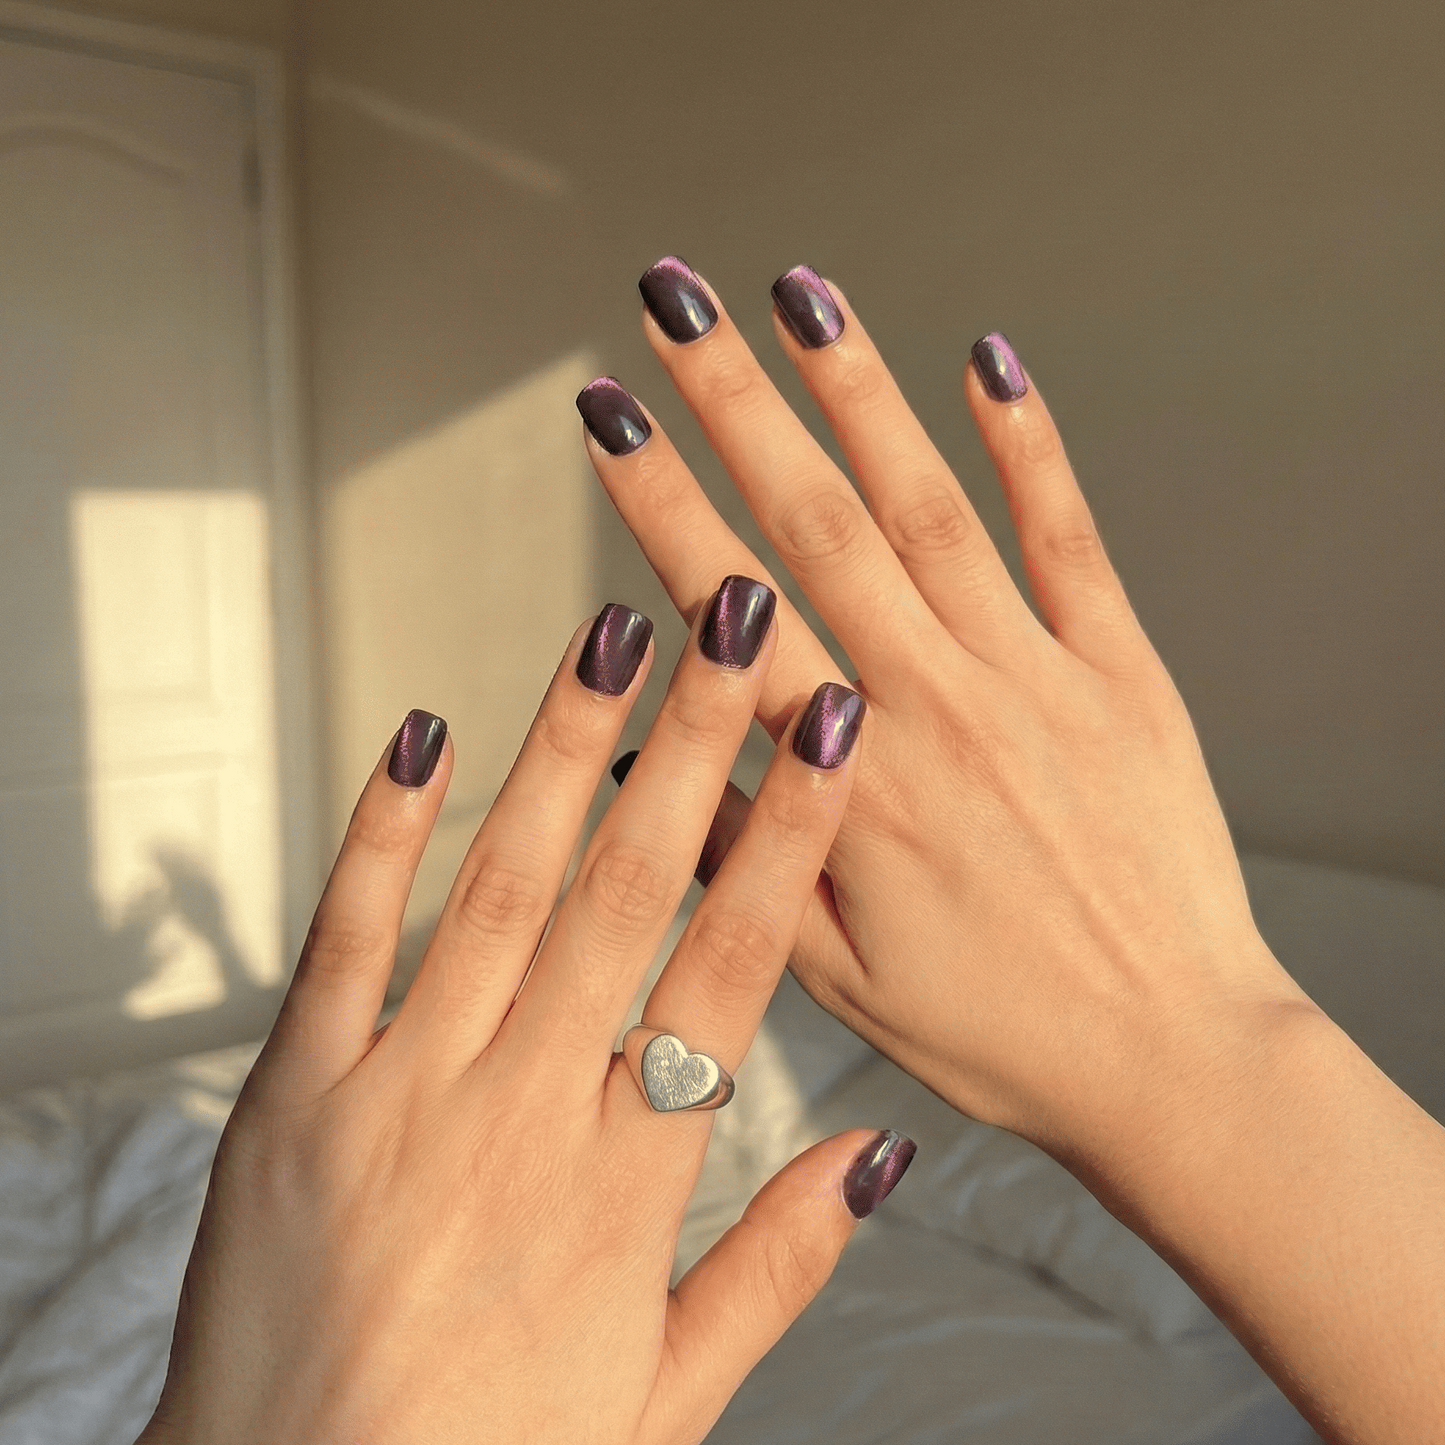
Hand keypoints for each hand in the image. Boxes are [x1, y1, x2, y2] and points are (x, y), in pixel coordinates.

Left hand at [139, 589, 909, 1444]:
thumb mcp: (666, 1401)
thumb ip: (775, 1269)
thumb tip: (877, 1158)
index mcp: (626, 1188)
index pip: (732, 972)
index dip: (788, 842)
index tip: (830, 738)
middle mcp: (521, 1116)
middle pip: (627, 894)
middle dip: (692, 745)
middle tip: (735, 625)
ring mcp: (401, 1093)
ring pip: (502, 889)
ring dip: (561, 752)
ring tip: (611, 639)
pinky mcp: (295, 1095)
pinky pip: (346, 938)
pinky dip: (384, 830)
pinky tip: (420, 734)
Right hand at [585, 261, 1303, 1159]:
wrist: (1172, 1058)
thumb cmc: (1000, 1030)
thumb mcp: (834, 977)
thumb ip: (739, 856)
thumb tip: (655, 758)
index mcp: (850, 788)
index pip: (728, 616)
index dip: (658, 504)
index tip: (608, 417)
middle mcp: (934, 709)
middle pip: (816, 525)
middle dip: (733, 402)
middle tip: (672, 306)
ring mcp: (1036, 679)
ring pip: (930, 507)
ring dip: (859, 392)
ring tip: (798, 296)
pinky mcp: (1121, 674)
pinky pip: (1069, 539)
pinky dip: (1028, 447)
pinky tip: (989, 363)